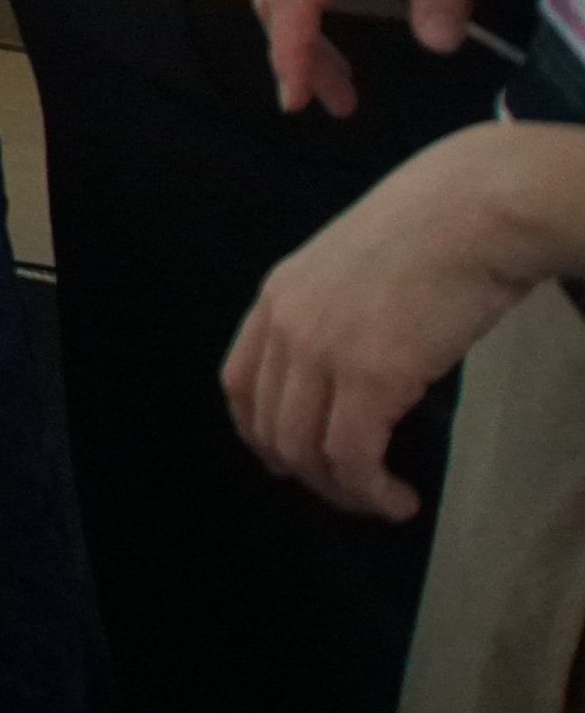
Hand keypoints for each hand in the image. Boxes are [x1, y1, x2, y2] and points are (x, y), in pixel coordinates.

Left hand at [224, 123, 583, 519]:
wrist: (474, 210)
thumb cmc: (431, 232)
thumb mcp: (352, 268)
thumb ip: (333, 314)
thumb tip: (348, 371)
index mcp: (276, 296)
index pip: (239, 384)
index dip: (262, 433)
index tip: (295, 460)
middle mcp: (285, 325)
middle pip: (269, 427)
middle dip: (306, 474)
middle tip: (349, 492)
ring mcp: (323, 350)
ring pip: (306, 451)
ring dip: (341, 492)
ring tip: (380, 502)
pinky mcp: (371, 375)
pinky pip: (352, 457)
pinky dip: (371, 492)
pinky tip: (400, 499)